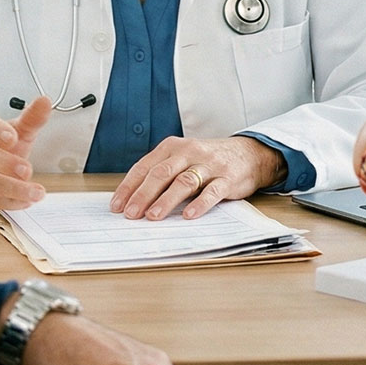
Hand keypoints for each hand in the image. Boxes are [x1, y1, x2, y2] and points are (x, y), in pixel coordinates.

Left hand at [109, 135, 284, 220]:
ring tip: (153, 217)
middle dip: (143, 195)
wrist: (248, 154)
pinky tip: (188, 216)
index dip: (129, 187)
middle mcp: (189, 152)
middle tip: (131, 214)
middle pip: (161, 173)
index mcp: (173, 147)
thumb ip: (161, 173)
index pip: (145, 167)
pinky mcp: (227, 178)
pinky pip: (212, 191)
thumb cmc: (207, 160)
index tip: (117, 206)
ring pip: (184, 182)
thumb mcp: (182, 158)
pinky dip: (199, 204)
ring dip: (166, 201)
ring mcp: (209, 165)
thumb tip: (133, 200)